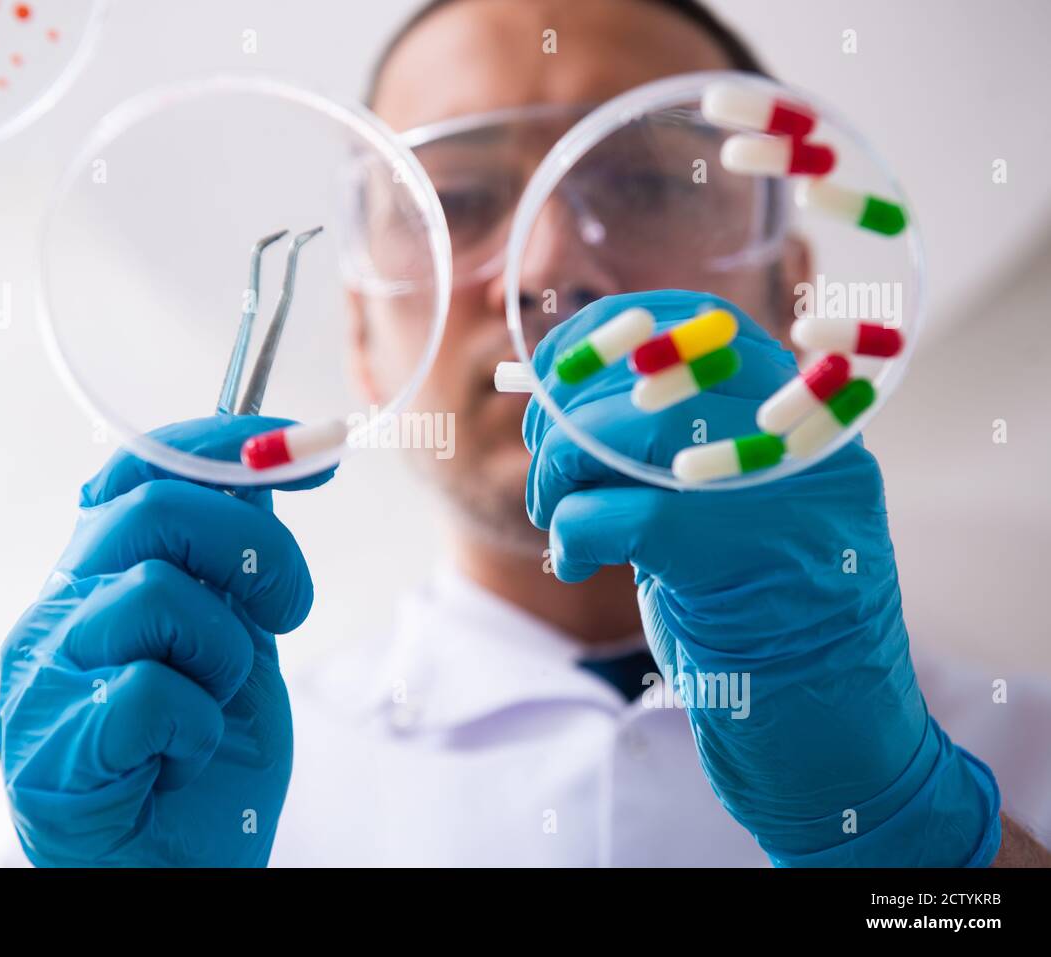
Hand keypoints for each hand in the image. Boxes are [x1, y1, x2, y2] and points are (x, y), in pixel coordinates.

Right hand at [0, 415, 331, 866]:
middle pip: (153, 509)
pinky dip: (196, 728)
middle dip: (255, 548)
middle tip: (288, 608)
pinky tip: (182, 758)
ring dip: (225, 656)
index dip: (225, 444)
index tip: (304, 448)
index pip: (139, 468)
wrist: (171, 875)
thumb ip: (234, 565)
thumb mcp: (236, 642)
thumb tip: (268, 464)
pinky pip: (148, 693)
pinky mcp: (49, 752)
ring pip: (156, 595)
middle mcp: (57, 616)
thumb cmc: (199, 767)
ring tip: (215, 705)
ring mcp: (43, 681)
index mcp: (97, 581)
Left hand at [524, 289, 1001, 866]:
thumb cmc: (759, 602)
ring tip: (555, 517)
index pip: (695, 325)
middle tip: (546, 466)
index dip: (607, 333)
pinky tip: (573, 563)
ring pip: (620, 435)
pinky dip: (569, 534)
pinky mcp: (734, 552)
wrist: (824, 718)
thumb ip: (679, 440)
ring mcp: (774, 491)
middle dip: (566, 419)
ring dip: (558, 476)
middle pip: (642, 379)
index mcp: (800, 412)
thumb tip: (561, 390)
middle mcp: (796, 437)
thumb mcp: (731, 499)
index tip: (555, 365)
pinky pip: (612, 513)